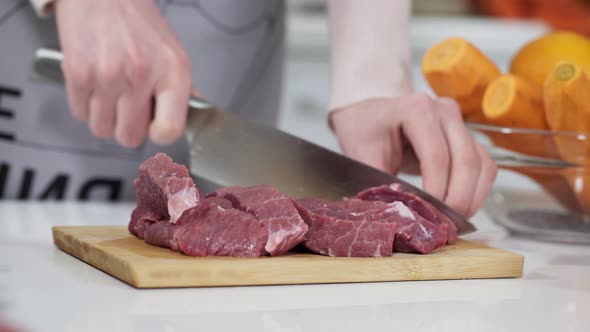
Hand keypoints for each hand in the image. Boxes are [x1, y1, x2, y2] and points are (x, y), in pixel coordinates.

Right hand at [55, 0, 191, 146]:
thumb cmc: (139, 23)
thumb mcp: (173, 54)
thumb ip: (182, 91)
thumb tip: (191, 119)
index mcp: (173, 71)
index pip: (170, 129)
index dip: (160, 134)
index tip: (156, 128)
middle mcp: (141, 74)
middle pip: (130, 137)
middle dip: (128, 126)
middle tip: (129, 105)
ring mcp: (108, 75)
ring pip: (102, 129)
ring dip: (105, 116)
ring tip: (111, 90)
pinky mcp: (78, 72)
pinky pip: (80, 113)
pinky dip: (85, 103)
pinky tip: (95, 82)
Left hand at [330, 93, 497, 217]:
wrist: (371, 116)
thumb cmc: (364, 132)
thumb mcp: (362, 156)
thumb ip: (377, 183)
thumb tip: (392, 216)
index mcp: (415, 109)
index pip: (436, 154)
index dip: (437, 189)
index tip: (430, 216)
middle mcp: (444, 111)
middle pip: (466, 159)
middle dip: (458, 198)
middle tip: (445, 227)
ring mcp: (459, 123)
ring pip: (481, 165)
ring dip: (471, 198)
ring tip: (451, 223)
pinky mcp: (468, 139)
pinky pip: (485, 168)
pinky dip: (477, 192)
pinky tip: (459, 210)